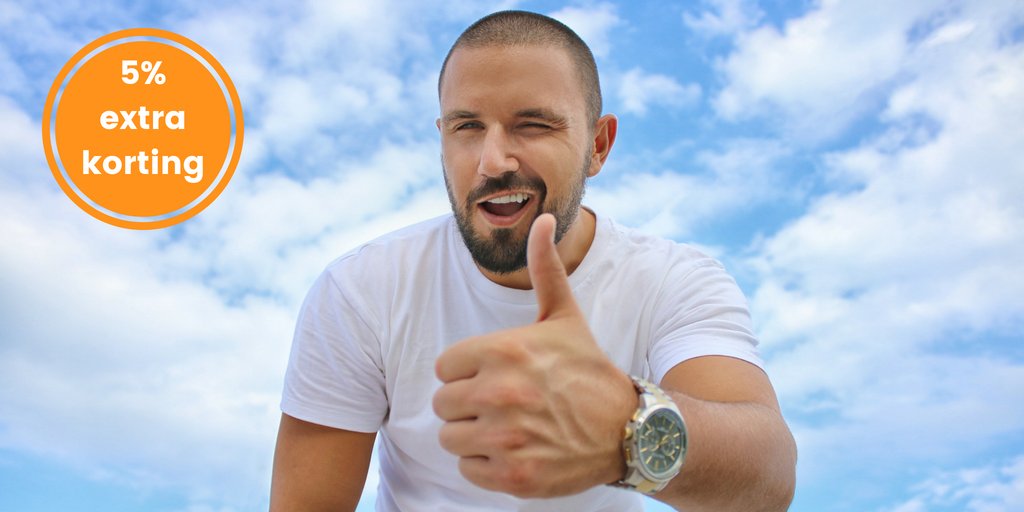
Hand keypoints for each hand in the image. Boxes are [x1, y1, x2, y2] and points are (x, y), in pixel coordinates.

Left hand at [433, 213, 636, 497]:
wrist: (630, 430)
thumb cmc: (588, 370)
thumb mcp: (565, 316)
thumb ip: (544, 268)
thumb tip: (543, 216)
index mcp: (503, 350)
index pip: (444, 367)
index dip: (468, 372)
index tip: (497, 375)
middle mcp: (500, 393)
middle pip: (443, 404)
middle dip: (468, 405)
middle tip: (504, 405)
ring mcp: (507, 437)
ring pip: (451, 438)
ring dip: (474, 436)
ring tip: (510, 428)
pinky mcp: (513, 476)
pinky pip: (467, 470)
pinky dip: (486, 466)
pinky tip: (517, 451)